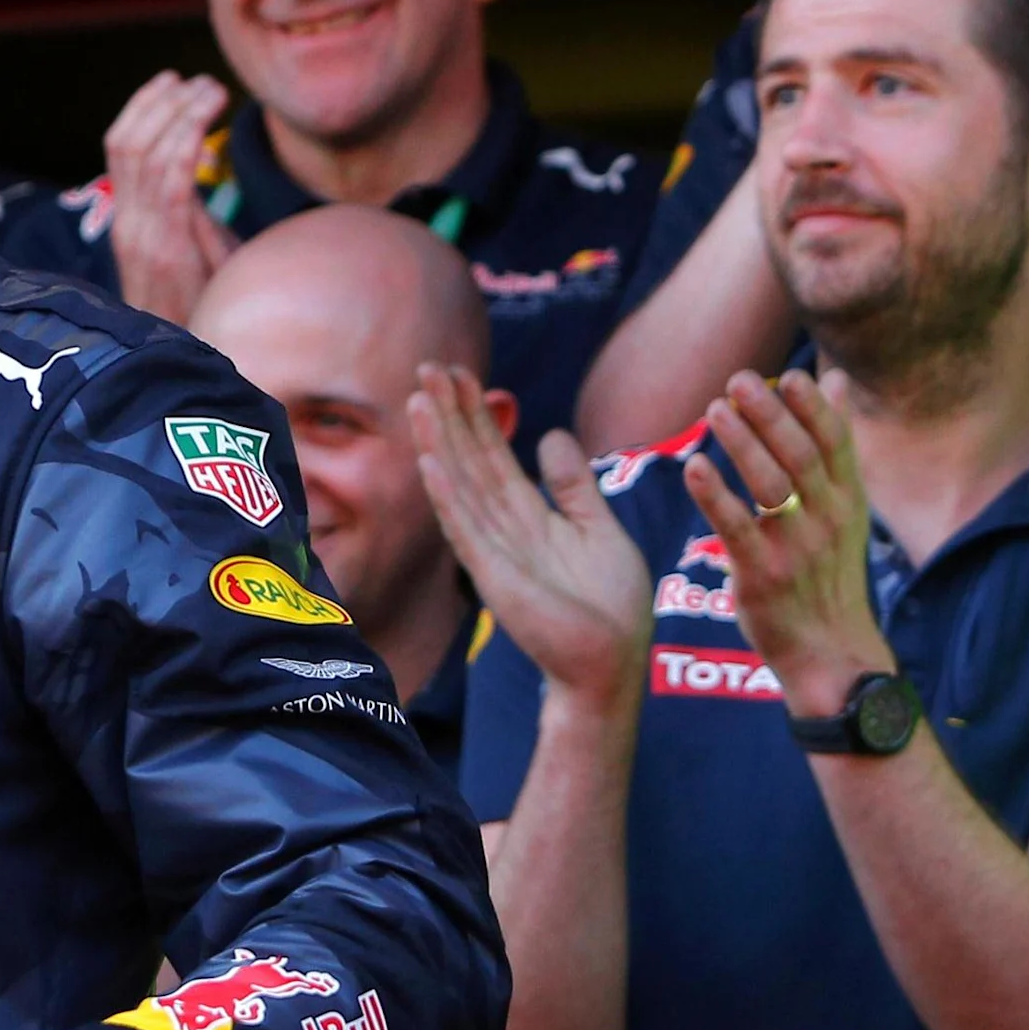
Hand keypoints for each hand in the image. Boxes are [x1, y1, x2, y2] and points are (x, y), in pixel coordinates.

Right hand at [95, 71, 239, 322]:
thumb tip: (207, 173)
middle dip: (160, 100)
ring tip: (210, 91)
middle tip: (198, 81)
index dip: (143, 106)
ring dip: (179, 111)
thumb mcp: (194, 256)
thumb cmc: (202, 313)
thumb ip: (192, 215)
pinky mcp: (165, 247)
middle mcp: (129, 225)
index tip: (174, 81)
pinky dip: (187, 138)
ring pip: (144, 152)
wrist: (186, 369)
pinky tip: (209, 118)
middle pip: (125, 142)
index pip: (120, 148)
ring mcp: (143, 235)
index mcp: (130, 222)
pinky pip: (170, 178)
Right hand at [409, 364, 651, 700]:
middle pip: (469, 459)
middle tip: (428, 366)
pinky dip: (447, 495)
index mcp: (527, 515)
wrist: (611, 664)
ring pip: (460, 484)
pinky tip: (430, 462)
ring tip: (417, 399)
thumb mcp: (598, 528)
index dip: (475, 414)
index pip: (492, 454)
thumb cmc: (610, 606)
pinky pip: (466, 529)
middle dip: (449, 413)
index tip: (458, 372)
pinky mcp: (495, 577)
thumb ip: (572, 485)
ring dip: (437, 442)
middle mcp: (502, 528)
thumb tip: (551, 434)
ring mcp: (493, 552)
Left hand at [680, 370, 891, 718]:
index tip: (788, 374)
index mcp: (849, 500)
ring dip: (744, 445)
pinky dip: (715, 496)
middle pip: (802, 456)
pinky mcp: (763, 576)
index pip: (836, 443)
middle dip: (772, 415)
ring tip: (714, 408)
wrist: (831, 653)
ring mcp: (797, 548)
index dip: (813, 407)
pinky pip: (736, 530)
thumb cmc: (827, 573)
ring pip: (772, 487)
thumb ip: (834, 444)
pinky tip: (694, 467)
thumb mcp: (845, 508)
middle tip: (739, 379)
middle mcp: (829, 519)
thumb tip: (831, 380)